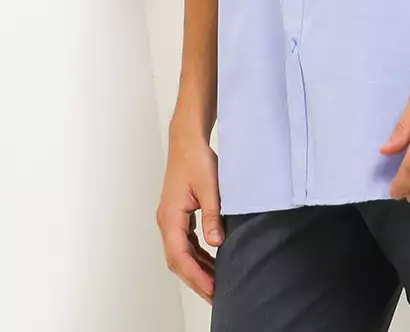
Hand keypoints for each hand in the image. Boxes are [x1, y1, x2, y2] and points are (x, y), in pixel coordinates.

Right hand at [155, 128, 223, 304]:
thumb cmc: (196, 158)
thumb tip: (216, 243)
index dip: (196, 276)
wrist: (188, 139)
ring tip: (217, 282)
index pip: (180, 257)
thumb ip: (213, 216)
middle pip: (178, 260)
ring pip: (182, 252)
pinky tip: (212, 260)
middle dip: (197, 279)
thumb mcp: (210, 187)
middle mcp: (167, 221)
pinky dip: (198, 254)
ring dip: (198, 268)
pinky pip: (186, 241)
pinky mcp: (179, 213)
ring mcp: (171, 218)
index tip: (212, 289)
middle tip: (216, 295)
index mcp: (170, 217)